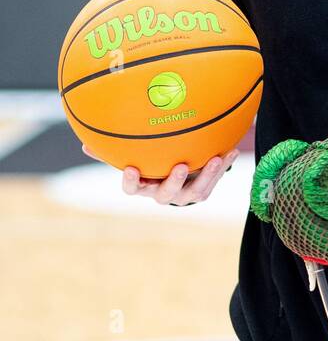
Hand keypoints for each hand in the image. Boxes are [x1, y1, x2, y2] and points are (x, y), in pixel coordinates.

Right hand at [81, 144, 239, 204]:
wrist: (176, 177)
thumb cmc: (149, 164)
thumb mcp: (133, 157)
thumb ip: (111, 153)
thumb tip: (84, 145)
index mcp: (144, 186)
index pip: (132, 189)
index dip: (131, 181)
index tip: (130, 169)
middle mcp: (163, 194)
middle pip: (166, 194)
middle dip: (173, 181)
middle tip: (179, 166)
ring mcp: (184, 195)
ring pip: (196, 191)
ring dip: (206, 176)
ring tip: (215, 159)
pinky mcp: (202, 191)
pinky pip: (214, 181)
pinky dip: (223, 167)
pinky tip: (230, 150)